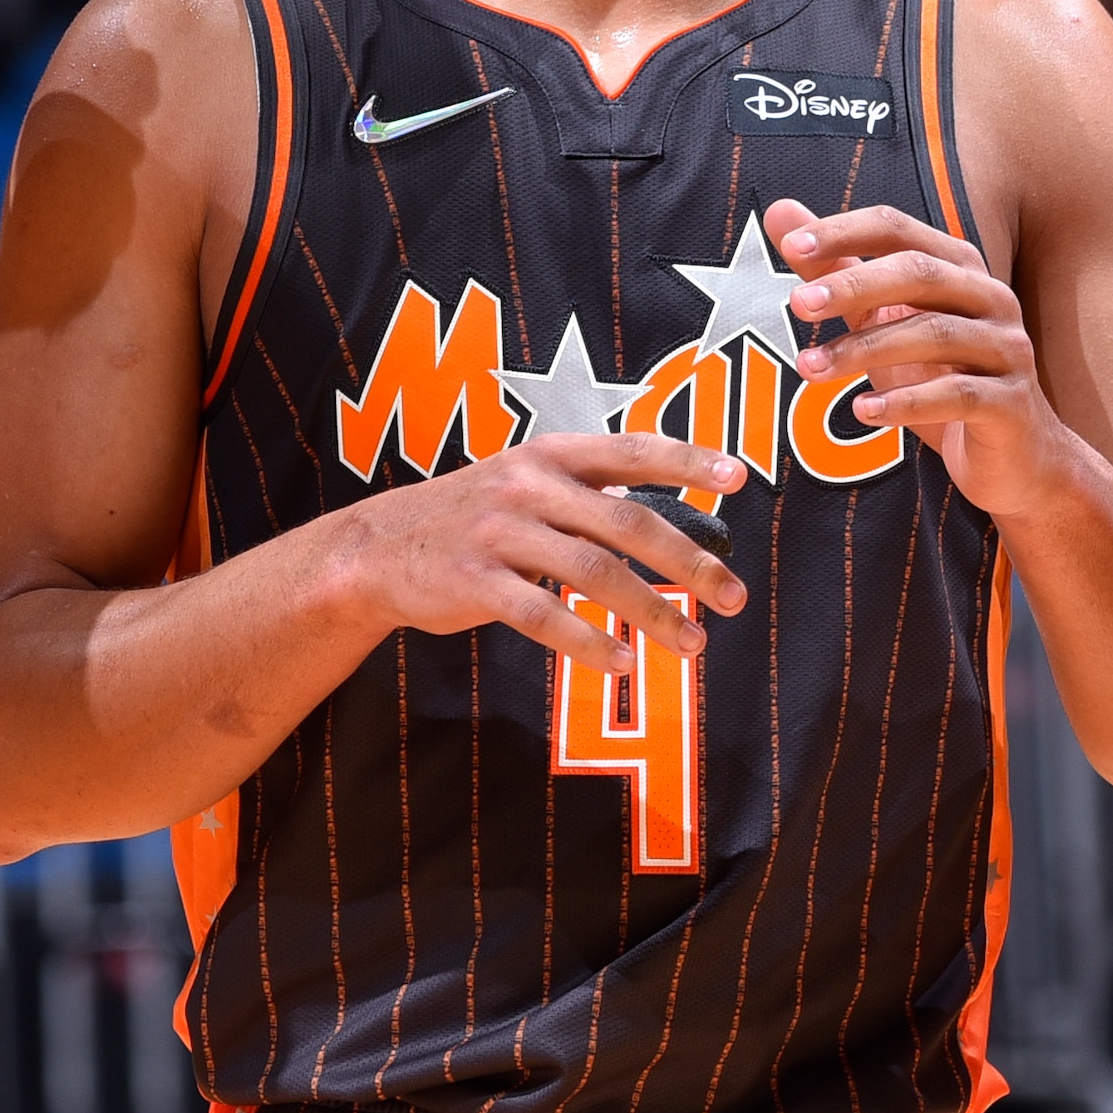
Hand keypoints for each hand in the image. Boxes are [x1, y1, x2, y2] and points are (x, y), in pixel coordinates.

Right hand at [317, 428, 745, 674]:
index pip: (631, 450)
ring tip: (693, 645)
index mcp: (549, 455)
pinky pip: (543, 616)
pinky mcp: (474, 582)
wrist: (374, 549)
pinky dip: (588, 642)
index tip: (738, 478)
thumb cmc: (470, 520)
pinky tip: (621, 662)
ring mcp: (499, 533)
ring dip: (652, 612)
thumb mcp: (523, 485)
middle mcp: (528, 485)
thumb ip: (588, 498)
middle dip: (689, 561)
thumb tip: (673, 526)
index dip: (687, 461)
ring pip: (594, 574)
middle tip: (734, 597)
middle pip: (627, 522)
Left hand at [773, 197, 1080, 518]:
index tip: (791, 245)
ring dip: (865, 350)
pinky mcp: (1011, 404)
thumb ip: (836, 270)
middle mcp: (991, 298)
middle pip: (919, 274)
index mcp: (959, 268)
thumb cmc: (941, 378)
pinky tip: (861, 411)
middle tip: (797, 304)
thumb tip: (779, 214)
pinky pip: (956, 395)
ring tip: (810, 368)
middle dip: (854, 285)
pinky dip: (906, 402)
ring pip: (935, 334)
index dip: (846, 232)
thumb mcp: (883, 322)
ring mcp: (1007, 350)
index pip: (898, 230)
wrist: (1013, 457)